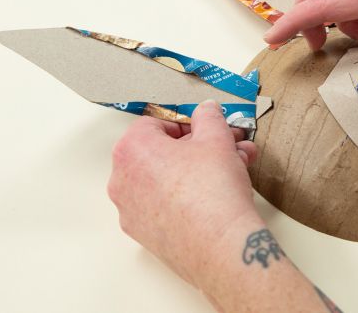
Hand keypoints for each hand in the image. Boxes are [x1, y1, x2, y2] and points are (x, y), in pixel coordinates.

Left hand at [108, 100, 260, 287]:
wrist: (221, 246)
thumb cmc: (212, 193)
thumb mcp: (217, 139)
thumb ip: (209, 117)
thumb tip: (206, 112)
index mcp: (131, 150)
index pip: (155, 123)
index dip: (187, 124)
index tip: (207, 129)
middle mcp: (122, 180)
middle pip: (162, 152)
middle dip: (200, 147)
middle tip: (226, 147)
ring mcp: (131, 211)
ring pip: (166, 180)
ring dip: (199, 170)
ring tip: (235, 170)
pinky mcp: (146, 234)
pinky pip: (165, 205)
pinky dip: (187, 197)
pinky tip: (218, 195)